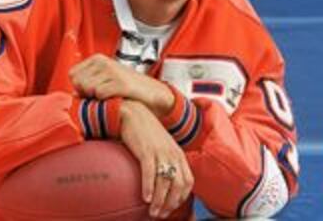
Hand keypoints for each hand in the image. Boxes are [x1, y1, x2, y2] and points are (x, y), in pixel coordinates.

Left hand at [69, 54, 174, 115]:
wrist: (154, 95)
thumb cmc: (129, 89)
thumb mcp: (107, 79)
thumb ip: (88, 83)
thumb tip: (71, 95)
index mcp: (98, 59)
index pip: (72, 74)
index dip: (79, 87)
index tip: (92, 92)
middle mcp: (103, 62)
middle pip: (78, 82)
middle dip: (86, 93)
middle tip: (102, 96)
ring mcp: (112, 71)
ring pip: (88, 89)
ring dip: (96, 98)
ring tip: (110, 97)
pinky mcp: (120, 83)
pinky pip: (100, 94)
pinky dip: (105, 101)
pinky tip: (116, 99)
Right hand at [120, 100, 193, 218]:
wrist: (134, 113)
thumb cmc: (145, 131)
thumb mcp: (162, 146)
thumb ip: (165, 160)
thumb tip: (162, 179)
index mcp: (178, 154)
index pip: (188, 181)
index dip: (182, 198)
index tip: (172, 207)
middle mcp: (172, 154)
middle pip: (179, 185)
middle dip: (171, 204)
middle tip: (161, 214)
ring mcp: (160, 152)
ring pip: (165, 182)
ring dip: (159, 201)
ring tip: (153, 211)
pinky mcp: (146, 150)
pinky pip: (150, 173)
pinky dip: (149, 187)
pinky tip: (145, 198)